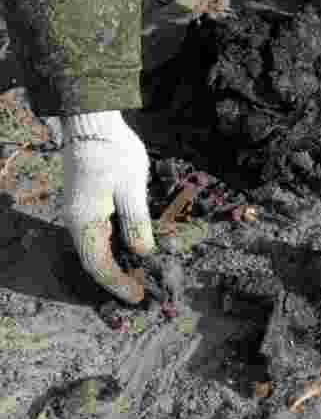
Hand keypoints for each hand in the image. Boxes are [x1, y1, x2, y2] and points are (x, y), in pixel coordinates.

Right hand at [62, 111, 154, 303]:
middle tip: (145, 289)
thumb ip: (137, 223)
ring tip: (143, 273)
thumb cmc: (113, 152)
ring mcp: (79, 211)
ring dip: (119, 261)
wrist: (93, 122)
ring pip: (98, 247)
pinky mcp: (86, 202)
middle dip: (120, 276)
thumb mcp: (131, 189)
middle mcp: (77, 221)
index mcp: (84, 222)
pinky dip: (117, 244)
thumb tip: (143, 253)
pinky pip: (99, 233)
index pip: (99, 265)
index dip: (118, 283)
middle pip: (97, 260)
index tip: (137, 297)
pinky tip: (134, 247)